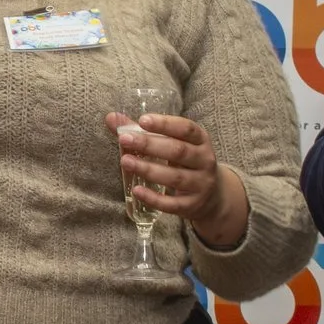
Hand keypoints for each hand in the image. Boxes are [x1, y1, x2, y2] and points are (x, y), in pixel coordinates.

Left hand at [111, 112, 248, 248]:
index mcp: (201, 141)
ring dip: (148, 169)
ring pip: (175, 177)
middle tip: (124, 139)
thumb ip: (142, 132)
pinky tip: (136, 191)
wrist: (212, 196)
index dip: (165, 123)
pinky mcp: (192, 205)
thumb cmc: (184, 163)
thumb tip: (111, 118)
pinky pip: (172, 204)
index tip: (142, 120)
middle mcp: (205, 161)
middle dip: (150, 145)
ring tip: (125, 161)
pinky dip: (154, 198)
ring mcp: (201, 185)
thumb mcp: (172, 144)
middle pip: (178, 151)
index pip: (186, 128)